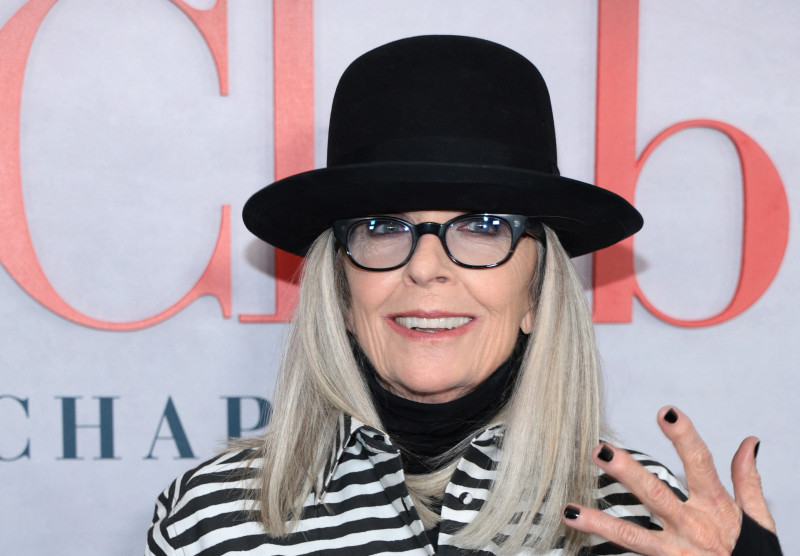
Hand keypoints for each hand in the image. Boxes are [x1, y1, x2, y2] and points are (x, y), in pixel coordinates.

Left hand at [561, 406, 775, 554]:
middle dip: (627, 472)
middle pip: (656, 495)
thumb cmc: (748, 555)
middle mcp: (692, 528)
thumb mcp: (757, 520)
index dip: (684, 437)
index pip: (700, 465)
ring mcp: (676, 552)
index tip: (666, 412)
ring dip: (600, 523)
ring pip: (633, 536)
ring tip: (570, 510)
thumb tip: (748, 442)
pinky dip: (605, 549)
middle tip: (601, 451)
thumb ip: (747, 480)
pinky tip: (577, 542)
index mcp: (715, 508)